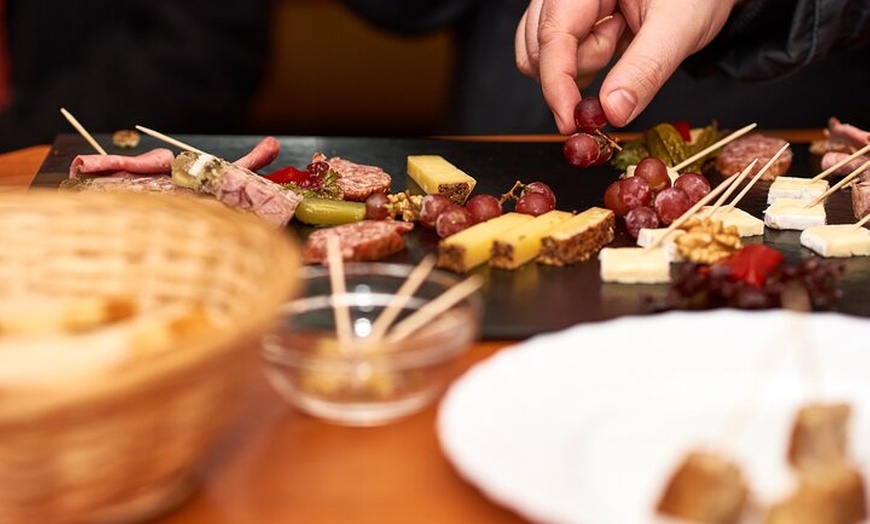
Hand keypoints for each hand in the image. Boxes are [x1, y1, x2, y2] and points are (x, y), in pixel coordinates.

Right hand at [516, 0, 740, 132]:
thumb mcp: (679, 28)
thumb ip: (644, 70)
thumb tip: (613, 112)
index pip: (554, 34)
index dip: (557, 83)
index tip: (570, 121)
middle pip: (541, 49)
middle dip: (581, 67)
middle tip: (623, 46)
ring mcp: (561, 3)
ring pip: (541, 55)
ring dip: (580, 66)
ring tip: (621, 37)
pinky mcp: (565, 18)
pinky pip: (552, 55)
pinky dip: (578, 65)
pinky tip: (609, 44)